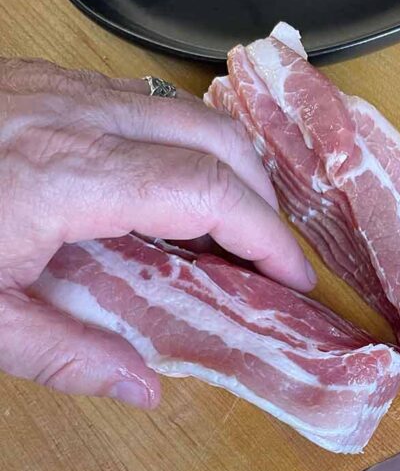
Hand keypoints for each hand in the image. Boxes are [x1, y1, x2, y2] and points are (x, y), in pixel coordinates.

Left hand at [0, 59, 314, 408]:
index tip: (291, 276)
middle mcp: (74, 118)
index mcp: (67, 177)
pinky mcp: (36, 82)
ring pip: (181, 110)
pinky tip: (158, 194)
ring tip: (223, 229)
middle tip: (266, 255)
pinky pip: (138, 103)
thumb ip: (69, 355)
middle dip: (260, 194)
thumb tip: (143, 388)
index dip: (266, 234)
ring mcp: (55, 90)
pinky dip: (176, 147)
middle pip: (214, 135)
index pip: (208, 190)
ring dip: (222, 166)